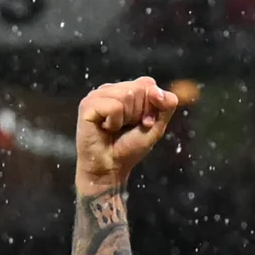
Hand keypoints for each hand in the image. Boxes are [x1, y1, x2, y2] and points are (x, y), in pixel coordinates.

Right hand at [75, 77, 179, 196]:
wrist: (109, 169)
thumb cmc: (128, 148)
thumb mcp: (156, 126)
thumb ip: (166, 105)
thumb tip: (158, 91)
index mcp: (125, 89)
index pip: (148, 84)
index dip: (150, 106)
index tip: (143, 123)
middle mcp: (110, 89)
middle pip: (138, 89)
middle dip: (138, 113)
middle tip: (126, 128)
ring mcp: (97, 95)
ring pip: (126, 95)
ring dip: (126, 119)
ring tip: (115, 128)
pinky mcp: (87, 105)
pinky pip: (114, 106)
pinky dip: (115, 122)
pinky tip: (105, 129)